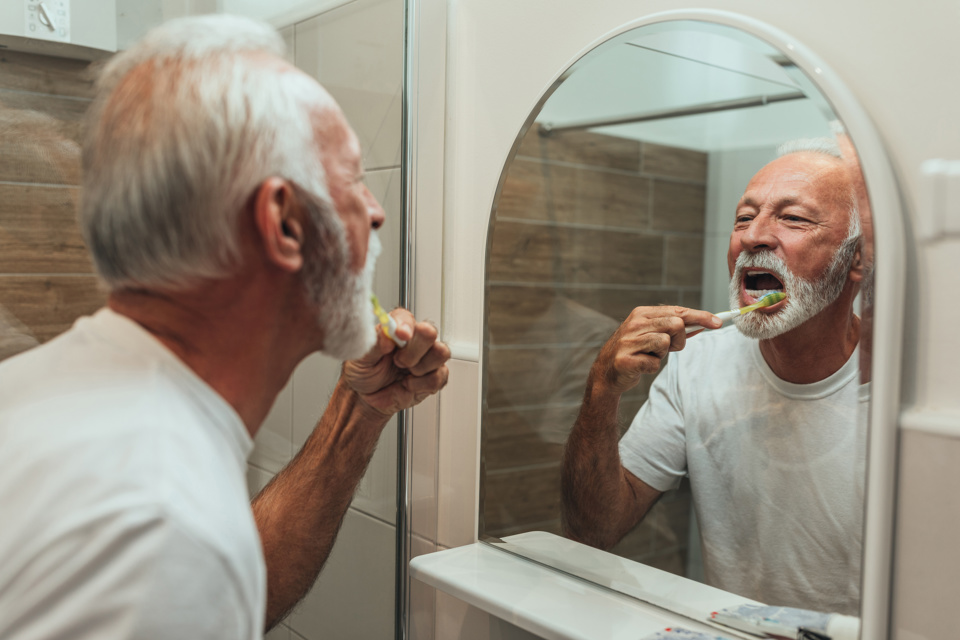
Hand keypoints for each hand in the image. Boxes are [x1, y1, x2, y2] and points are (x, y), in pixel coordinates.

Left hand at [342, 307, 450, 415]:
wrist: (366, 397)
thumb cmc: (364, 372)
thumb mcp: (360, 358)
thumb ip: (374, 344)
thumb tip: (387, 335)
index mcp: (395, 329)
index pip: (406, 317)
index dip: (405, 325)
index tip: (401, 335)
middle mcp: (414, 340)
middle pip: (430, 332)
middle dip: (414, 351)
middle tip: (398, 362)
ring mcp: (426, 358)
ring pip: (441, 352)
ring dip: (420, 368)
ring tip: (404, 374)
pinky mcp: (433, 376)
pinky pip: (439, 377)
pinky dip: (421, 385)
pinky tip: (408, 385)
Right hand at [590, 306, 720, 395]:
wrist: (606, 373)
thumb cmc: (634, 351)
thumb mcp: (652, 334)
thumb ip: (674, 329)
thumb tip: (702, 325)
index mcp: (641, 313)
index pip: (677, 311)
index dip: (700, 316)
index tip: (718, 323)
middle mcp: (635, 323)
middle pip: (676, 324)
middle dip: (679, 340)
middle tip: (667, 348)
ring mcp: (629, 341)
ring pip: (666, 343)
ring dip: (662, 355)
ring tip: (648, 355)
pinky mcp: (626, 360)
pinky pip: (654, 364)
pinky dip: (651, 367)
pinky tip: (640, 365)